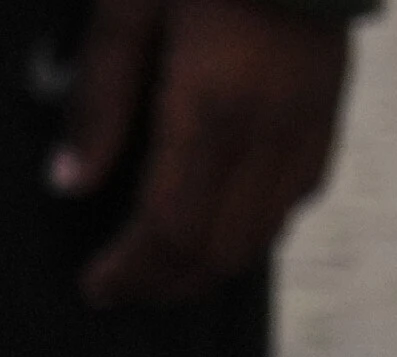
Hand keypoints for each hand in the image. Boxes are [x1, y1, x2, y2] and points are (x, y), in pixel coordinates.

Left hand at [55, 0, 353, 306]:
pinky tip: (222, 216)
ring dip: (207, 266)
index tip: (96, 287)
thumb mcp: (130, 1)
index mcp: (211, 107)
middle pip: (215, 253)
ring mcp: (303, 126)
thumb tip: (70, 180)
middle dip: (164, 285)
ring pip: (259, 239)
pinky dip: (253, 227)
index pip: (168, 231)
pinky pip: (295, 198)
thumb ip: (100, 94)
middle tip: (123, 287)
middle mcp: (265, 132)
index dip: (130, 274)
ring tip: (164, 265)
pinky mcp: (326, 111)